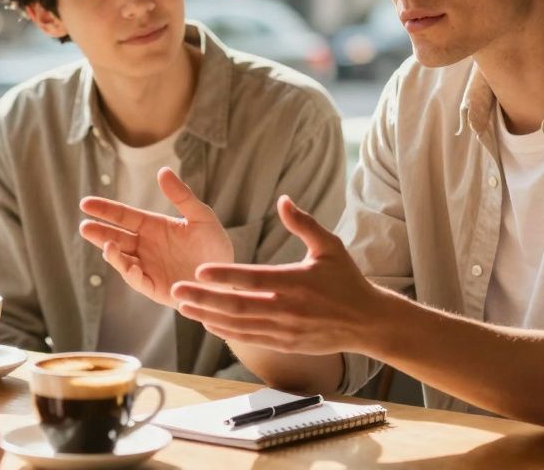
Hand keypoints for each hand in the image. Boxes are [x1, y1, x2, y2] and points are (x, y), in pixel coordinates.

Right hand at [80, 167, 234, 307]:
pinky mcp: (155, 287)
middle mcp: (146, 247)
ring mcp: (148, 267)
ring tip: (106, 245)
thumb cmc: (215, 245)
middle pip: (116, 237)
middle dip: (99, 232)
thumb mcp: (201, 217)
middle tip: (84, 226)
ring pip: (122, 260)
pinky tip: (128, 266)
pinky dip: (131, 273)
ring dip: (112, 253)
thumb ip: (182, 196)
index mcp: (154, 227)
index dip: (105, 210)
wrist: (228, 277)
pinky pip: (138, 280)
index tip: (85, 203)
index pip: (124, 216)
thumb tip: (162, 170)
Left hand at [171, 195, 383, 355]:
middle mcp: (288, 308)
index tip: (198, 271)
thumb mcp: (330, 247)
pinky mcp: (286, 344)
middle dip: (204, 299)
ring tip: (184, 308)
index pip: (252, 278)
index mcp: (296, 281)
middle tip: (176, 291)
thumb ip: (304, 223)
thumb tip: (283, 199)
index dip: (224, 275)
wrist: (367, 322)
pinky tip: (209, 323)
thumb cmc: (348, 280)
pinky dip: (227, 332)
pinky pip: (250, 339)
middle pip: (238, 305)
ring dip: (209, 317)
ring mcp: (286, 329)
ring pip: (240, 325)